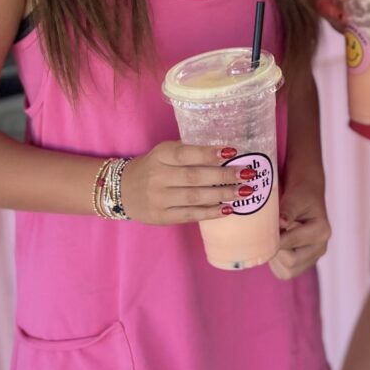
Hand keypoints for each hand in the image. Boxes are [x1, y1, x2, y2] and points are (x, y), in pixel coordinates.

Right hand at [120, 142, 248, 224]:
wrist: (121, 190)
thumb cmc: (153, 166)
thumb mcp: (165, 152)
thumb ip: (189, 152)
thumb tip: (226, 154)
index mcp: (160, 155)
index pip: (186, 154)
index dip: (209, 153)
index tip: (233, 152)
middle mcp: (158, 177)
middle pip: (195, 177)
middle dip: (224, 176)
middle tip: (248, 174)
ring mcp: (159, 199)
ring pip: (195, 198)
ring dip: (223, 195)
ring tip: (244, 192)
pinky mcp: (161, 217)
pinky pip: (189, 215)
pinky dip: (210, 213)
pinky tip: (228, 209)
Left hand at [268, 179, 330, 279]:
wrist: (307, 198)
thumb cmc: (301, 196)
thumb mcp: (295, 198)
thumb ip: (288, 210)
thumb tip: (280, 223)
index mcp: (321, 231)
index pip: (291, 242)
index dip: (273, 239)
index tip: (262, 231)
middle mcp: (320, 247)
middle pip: (291, 262)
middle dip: (276, 249)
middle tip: (269, 235)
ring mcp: (313, 258)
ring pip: (287, 271)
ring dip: (276, 258)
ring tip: (276, 239)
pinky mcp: (304, 264)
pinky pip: (285, 273)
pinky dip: (277, 263)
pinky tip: (278, 246)